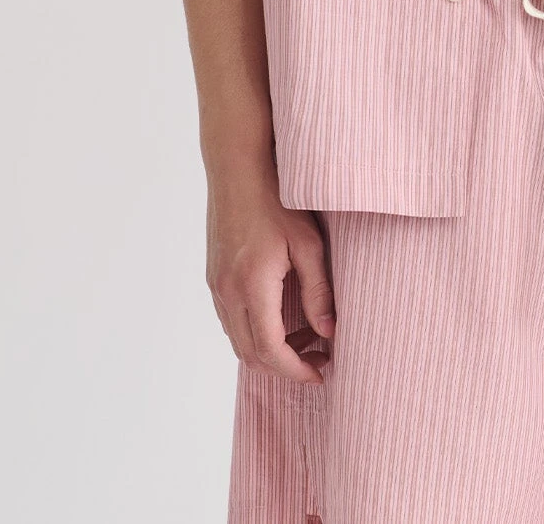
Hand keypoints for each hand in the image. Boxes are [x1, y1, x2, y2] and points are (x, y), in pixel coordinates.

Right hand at [205, 174, 336, 384]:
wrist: (238, 169)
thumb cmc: (277, 199)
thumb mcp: (308, 243)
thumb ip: (319, 290)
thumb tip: (329, 331)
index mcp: (253, 286)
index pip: (271, 350)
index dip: (296, 370)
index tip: (320, 373)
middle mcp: (228, 292)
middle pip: (251, 355)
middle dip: (286, 366)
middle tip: (319, 356)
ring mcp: (217, 287)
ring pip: (239, 342)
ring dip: (270, 351)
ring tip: (306, 336)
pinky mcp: (214, 278)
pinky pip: (231, 322)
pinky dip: (255, 333)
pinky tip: (281, 318)